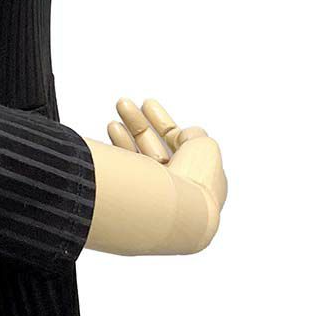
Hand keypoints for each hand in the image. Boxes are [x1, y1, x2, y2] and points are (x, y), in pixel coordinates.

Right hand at [108, 98, 226, 244]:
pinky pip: (122, 170)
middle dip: (137, 124)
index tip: (146, 103)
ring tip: (112, 122)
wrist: (174, 212)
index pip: (177, 142)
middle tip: (123, 104)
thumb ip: (196, 137)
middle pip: (152, 147)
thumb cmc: (194, 184)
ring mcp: (152, 195)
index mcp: (197, 176)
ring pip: (135, 158)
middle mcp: (174, 186)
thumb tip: (188, 134)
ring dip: (124, 136)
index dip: (162, 122)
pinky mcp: (132, 200)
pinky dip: (115, 152)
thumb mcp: (205, 147)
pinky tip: (109, 137)